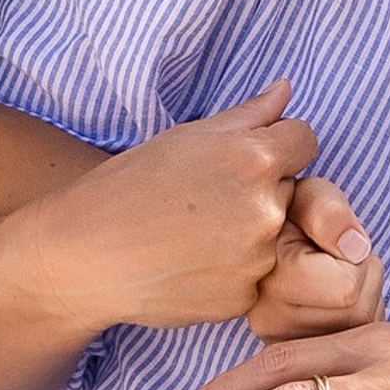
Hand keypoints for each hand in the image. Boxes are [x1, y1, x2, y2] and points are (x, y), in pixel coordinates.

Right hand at [32, 80, 316, 337]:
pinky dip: (233, 269)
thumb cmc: (127, 186)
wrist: (84, 255)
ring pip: (275, 235)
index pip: (305, 139)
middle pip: (291, 187)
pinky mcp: (243, 298)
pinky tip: (191, 262)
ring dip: (250, 232)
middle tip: (206, 198)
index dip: (277, 144)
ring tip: (194, 233)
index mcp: (254, 158)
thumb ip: (248, 115)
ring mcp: (257, 259)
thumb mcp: (185, 137)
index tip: (246, 157)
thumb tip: (287, 90)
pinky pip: (256, 275)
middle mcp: (265, 209)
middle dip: (262, 188)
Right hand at [247, 177, 383, 342]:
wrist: (267, 240)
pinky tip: (336, 299)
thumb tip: (355, 248)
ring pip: (359, 332)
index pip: (347, 289)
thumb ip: (326, 212)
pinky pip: (353, 347)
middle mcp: (268, 321)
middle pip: (356, 314)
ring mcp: (282, 345)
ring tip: (335, 275)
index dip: (356, 260)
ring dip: (364, 298)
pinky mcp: (299, 358)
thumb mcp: (308, 195)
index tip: (334, 243)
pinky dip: (358, 318)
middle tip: (337, 259)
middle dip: (364, 280)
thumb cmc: (293, 213)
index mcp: (267, 278)